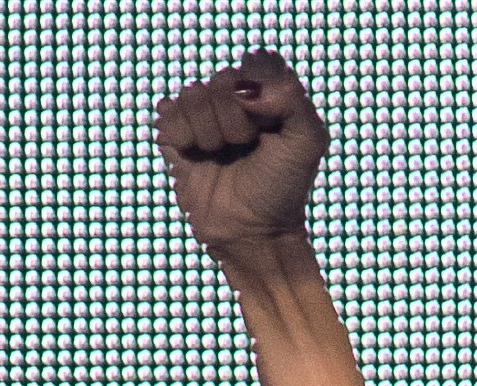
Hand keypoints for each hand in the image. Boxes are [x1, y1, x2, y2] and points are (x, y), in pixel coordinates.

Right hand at [154, 48, 328, 253]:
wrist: (250, 231)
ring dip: (210, 132)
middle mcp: (235, 101)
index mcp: (268, 96)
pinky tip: (197, 156)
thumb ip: (292, 98)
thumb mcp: (308, 143)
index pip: (256, 63)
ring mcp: (204, 116)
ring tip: (223, 155)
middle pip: (223, 80)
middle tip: (245, 147)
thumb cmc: (282, 188)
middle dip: (237, 120)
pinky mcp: (175, 133)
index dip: (259, 95)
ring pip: (193, 94)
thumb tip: (245, 89)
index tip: (268, 125)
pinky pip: (167, 112)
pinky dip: (182, 137)